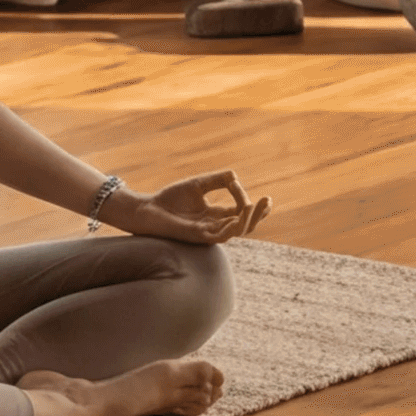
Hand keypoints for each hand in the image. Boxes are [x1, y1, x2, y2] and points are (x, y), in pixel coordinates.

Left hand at [110, 171, 269, 243]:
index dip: (254, 205)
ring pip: (237, 232)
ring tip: (255, 204)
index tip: (257, 192)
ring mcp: (208, 232)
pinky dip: (235, 225)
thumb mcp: (199, 183)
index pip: (242, 213)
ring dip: (250, 219)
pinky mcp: (199, 236)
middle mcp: (215, 226)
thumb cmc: (170, 198)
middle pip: (245, 225)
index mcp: (216, 215)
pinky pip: (222, 235)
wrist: (147, 209)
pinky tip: (241, 212)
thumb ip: (219, 179)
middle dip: (260, 214)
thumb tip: (237, 179)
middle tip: (268, 201)